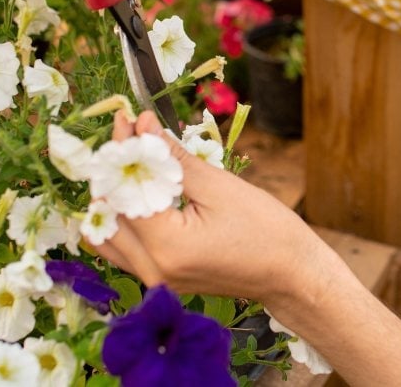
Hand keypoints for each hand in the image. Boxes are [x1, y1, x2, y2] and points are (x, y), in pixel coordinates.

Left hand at [89, 110, 342, 318]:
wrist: (293, 276)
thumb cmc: (267, 230)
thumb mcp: (218, 186)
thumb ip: (171, 157)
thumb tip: (142, 124)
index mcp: (167, 247)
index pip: (124, 192)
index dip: (122, 152)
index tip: (127, 120)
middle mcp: (152, 269)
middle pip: (107, 214)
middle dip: (111, 171)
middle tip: (126, 137)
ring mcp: (154, 279)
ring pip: (108, 235)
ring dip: (112, 196)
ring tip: (127, 161)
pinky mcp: (159, 279)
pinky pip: (123, 248)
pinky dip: (123, 218)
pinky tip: (136, 189)